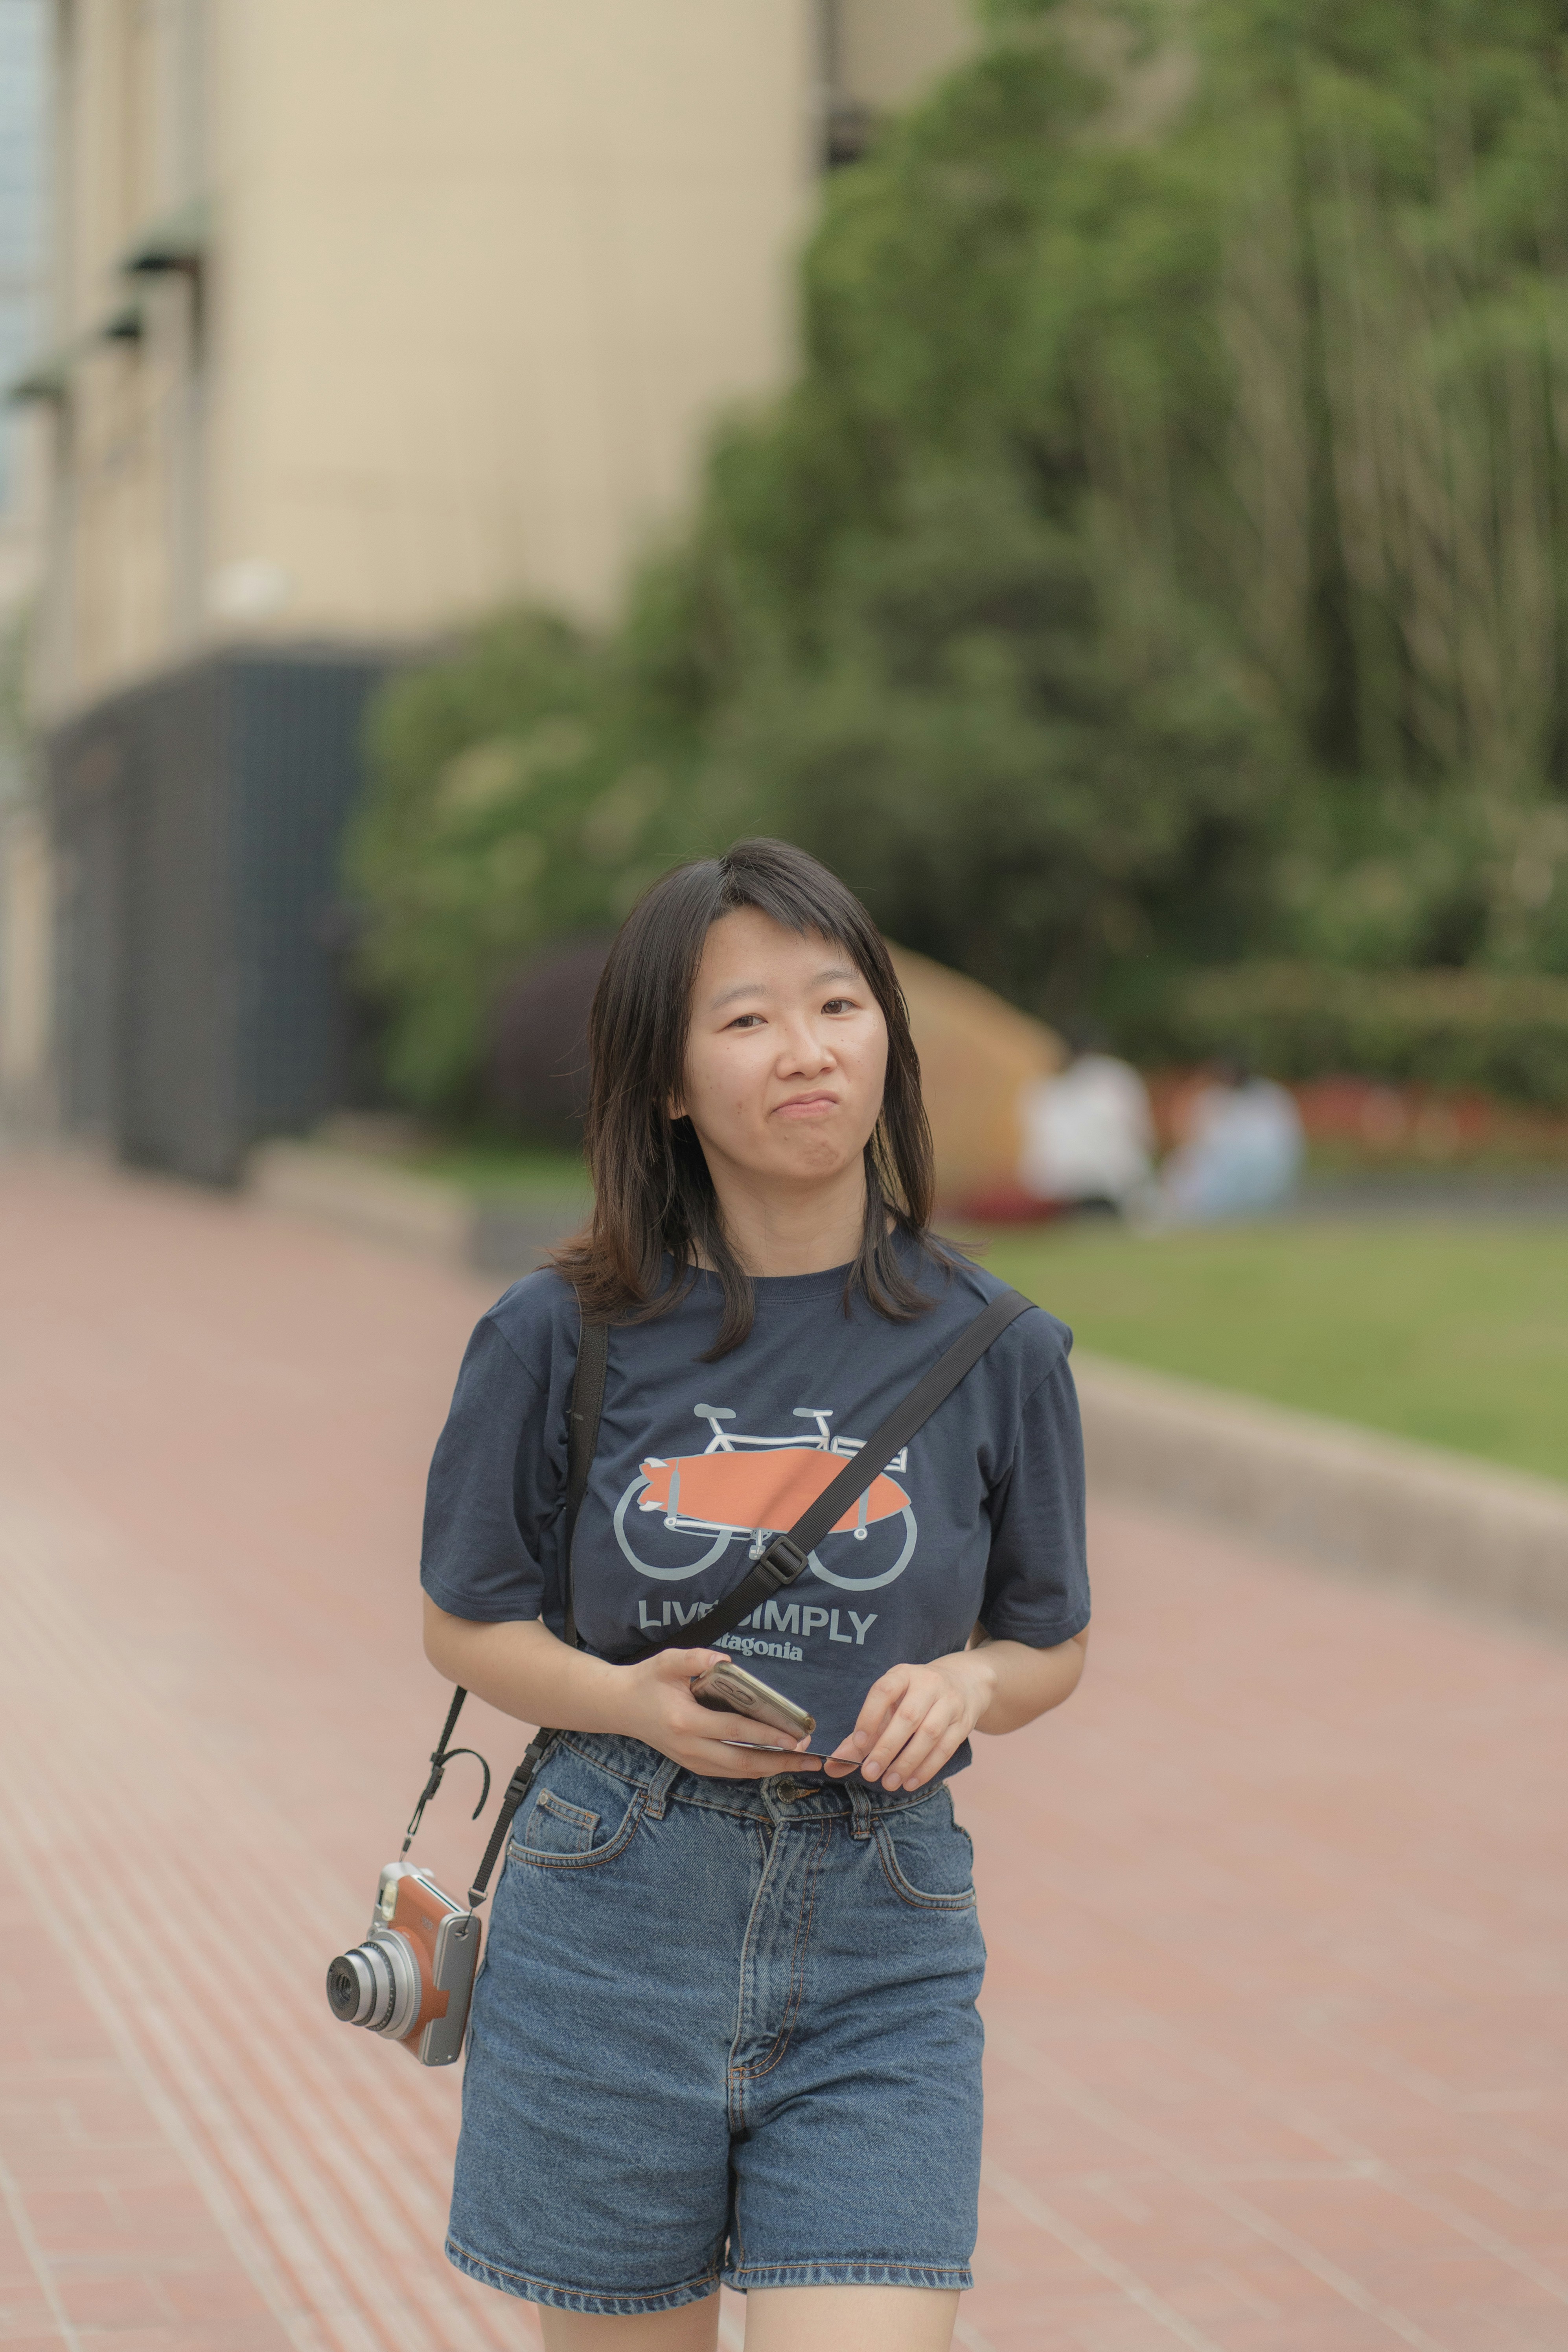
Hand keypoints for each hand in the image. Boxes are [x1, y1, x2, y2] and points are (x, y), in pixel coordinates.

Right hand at [615, 1648, 820, 1781]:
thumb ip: (695, 1657)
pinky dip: (754, 1769)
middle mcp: (691, 1747)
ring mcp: (691, 1760)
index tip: (794, 1736)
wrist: (620, 1707)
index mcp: (686, 1721)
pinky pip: (729, 1772)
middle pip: (743, 1760)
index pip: (735, 1730)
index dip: (767, 1734)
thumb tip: (727, 1659)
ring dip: (771, 1768)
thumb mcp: (667, 1661)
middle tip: (809, 1755)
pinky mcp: (693, 1764)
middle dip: (780, 1760)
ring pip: (738, 1771)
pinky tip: (773, 1762)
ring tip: (800, 1761)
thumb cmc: (647, 1681)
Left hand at [824, 1651, 996, 1790]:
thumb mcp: (887, 1707)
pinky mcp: (963, 1723)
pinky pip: (946, 1748)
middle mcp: (928, 1684)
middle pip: (908, 1717)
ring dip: (907, 1762)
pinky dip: (927, 1768)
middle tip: (870, 1773)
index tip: (858, 1743)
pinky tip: (911, 1782)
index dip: (870, 1716)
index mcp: (903, 1674)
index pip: (884, 1690)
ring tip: (889, 1782)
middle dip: (887, 1748)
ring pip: (929, 1734)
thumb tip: (832, 1765)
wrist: (963, 1683)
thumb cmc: (914, 1698)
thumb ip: (860, 1737)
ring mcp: (950, 1702)